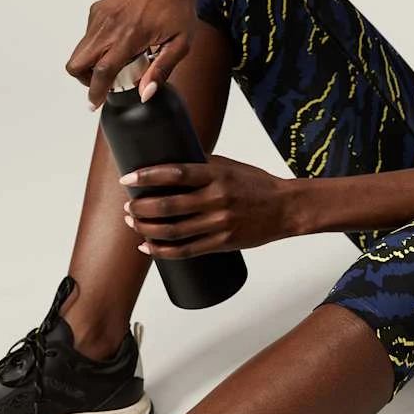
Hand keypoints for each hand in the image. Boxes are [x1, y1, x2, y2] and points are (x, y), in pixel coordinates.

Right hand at [65, 0, 201, 109]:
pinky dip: (96, 47)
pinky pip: (88, 37)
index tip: (94, 103)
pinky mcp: (98, 9)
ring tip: (120, 59)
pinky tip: (119, 43)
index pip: (102, 70)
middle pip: (77, 63)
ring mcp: (100, 15)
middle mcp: (109, 25)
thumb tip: (144, 94)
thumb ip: (161, 70)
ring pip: (79, 51)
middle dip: (85, 79)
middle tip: (106, 81)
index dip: (95, 91)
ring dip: (92, 63)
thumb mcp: (180, 43)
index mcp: (130, 36)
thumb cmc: (178, 8)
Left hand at [120, 157, 302, 254]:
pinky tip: (146, 247)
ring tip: (133, 223)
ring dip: (145, 228)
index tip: (127, 179)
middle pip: (168, 206)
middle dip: (140, 208)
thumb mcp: (230, 167)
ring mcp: (219, 223)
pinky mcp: (222, 243)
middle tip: (128, 206)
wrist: (286, 208)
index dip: (147, 177)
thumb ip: (201, 165)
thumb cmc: (256, 184)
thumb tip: (169, 163)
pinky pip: (185, 251)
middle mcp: (217, 199)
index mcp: (217, 175)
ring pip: (172, 231)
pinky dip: (161, 251)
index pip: (175, 173)